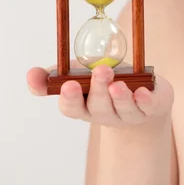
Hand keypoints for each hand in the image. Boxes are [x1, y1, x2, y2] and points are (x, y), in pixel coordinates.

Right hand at [26, 61, 173, 128]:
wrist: (143, 95)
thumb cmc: (107, 82)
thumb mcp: (81, 74)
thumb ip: (56, 75)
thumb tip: (31, 75)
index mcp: (85, 105)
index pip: (72, 107)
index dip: (70, 98)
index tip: (67, 84)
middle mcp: (105, 113)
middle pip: (99, 107)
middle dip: (98, 90)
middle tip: (100, 70)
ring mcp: (128, 114)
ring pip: (123, 109)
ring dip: (120, 96)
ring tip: (118, 83)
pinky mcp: (150, 108)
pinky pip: (147, 107)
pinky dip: (144, 100)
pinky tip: (142, 91)